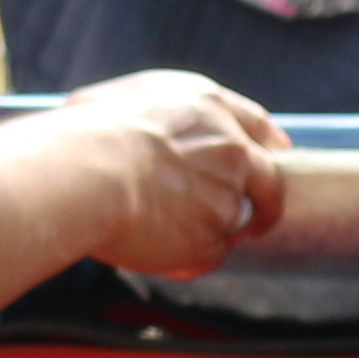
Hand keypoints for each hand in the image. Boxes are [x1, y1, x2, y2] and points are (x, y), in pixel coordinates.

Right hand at [47, 69, 287, 277]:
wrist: (87, 172)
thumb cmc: (85, 134)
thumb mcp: (121, 99)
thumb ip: (153, 114)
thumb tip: (142, 134)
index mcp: (210, 108)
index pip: (256, 126)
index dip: (266, 145)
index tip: (273, 157)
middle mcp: (230, 148)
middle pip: (268, 181)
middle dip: (266, 204)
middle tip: (256, 223)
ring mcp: (226, 196)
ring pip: (229, 223)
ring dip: (201, 230)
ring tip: (152, 226)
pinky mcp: (211, 240)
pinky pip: (206, 256)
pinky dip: (185, 258)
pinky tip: (152, 247)